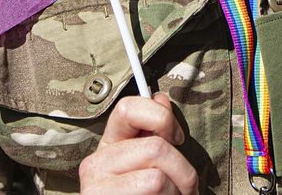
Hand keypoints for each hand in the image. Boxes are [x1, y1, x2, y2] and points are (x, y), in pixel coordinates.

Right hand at [79, 92, 198, 193]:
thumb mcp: (150, 162)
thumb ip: (155, 131)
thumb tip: (160, 97)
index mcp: (110, 145)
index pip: (128, 108)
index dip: (160, 117)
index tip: (177, 138)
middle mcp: (96, 164)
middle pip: (155, 148)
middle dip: (183, 170)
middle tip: (186, 187)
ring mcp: (96, 189)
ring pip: (157, 178)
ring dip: (176, 193)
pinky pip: (154, 193)